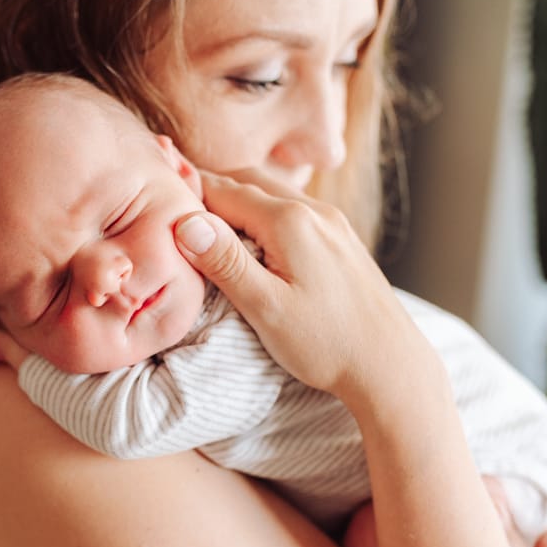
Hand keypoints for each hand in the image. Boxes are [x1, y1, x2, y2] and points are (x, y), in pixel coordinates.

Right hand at [174, 173, 421, 403]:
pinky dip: (263, 215)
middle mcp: (314, 211)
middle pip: (246, 181)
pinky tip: (252, 242)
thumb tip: (185, 221)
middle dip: (209, 191)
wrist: (390, 365)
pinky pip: (292, 211)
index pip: (221, 190)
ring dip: (237, 202)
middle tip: (174, 210)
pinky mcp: (342, 240)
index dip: (186, 196)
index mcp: (290, 221)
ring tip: (207, 227)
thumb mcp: (265, 308)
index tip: (156, 205)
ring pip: (271, 193)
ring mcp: (333, 223)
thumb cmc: (326, 344)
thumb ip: (225, 262)